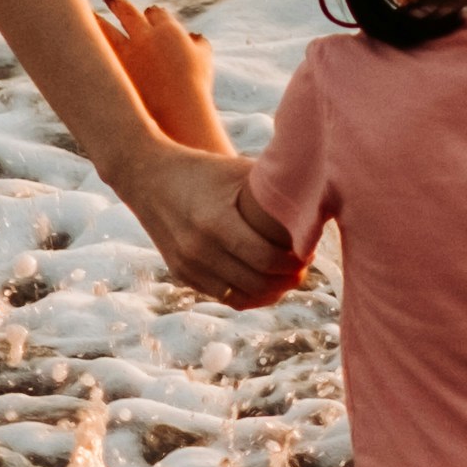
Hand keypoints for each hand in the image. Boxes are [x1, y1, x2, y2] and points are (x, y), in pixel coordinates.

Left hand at [93, 0, 218, 148]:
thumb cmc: (195, 88)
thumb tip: (194, 37)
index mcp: (167, 30)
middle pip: (126, 11)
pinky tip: (81, 43)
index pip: (155, 13)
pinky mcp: (114, 71)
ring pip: (104, 28)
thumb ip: (198, 45)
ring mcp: (126, 53)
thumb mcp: (203, 62)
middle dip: (117, 1)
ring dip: (94, 19)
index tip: (148, 14)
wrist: (179, 114)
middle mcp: (143, 36)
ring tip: (86, 14)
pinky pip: (98, 52)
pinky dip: (89, 45)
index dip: (151, 14)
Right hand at [122, 134, 298, 307]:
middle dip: (287, 280)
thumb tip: (320, 200)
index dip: (294, 262)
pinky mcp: (181, 274)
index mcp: (216, 221)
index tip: (308, 254)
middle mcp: (199, 249)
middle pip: (257, 282)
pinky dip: (248, 295)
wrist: (147, 176)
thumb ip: (276, 188)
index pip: (267, 259)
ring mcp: (187, 265)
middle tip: (303, 269)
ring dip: (270, 292)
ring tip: (287, 278)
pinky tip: (264, 283)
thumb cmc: (203, 169)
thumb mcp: (239, 171)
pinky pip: (223, 297)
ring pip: (241, 296)